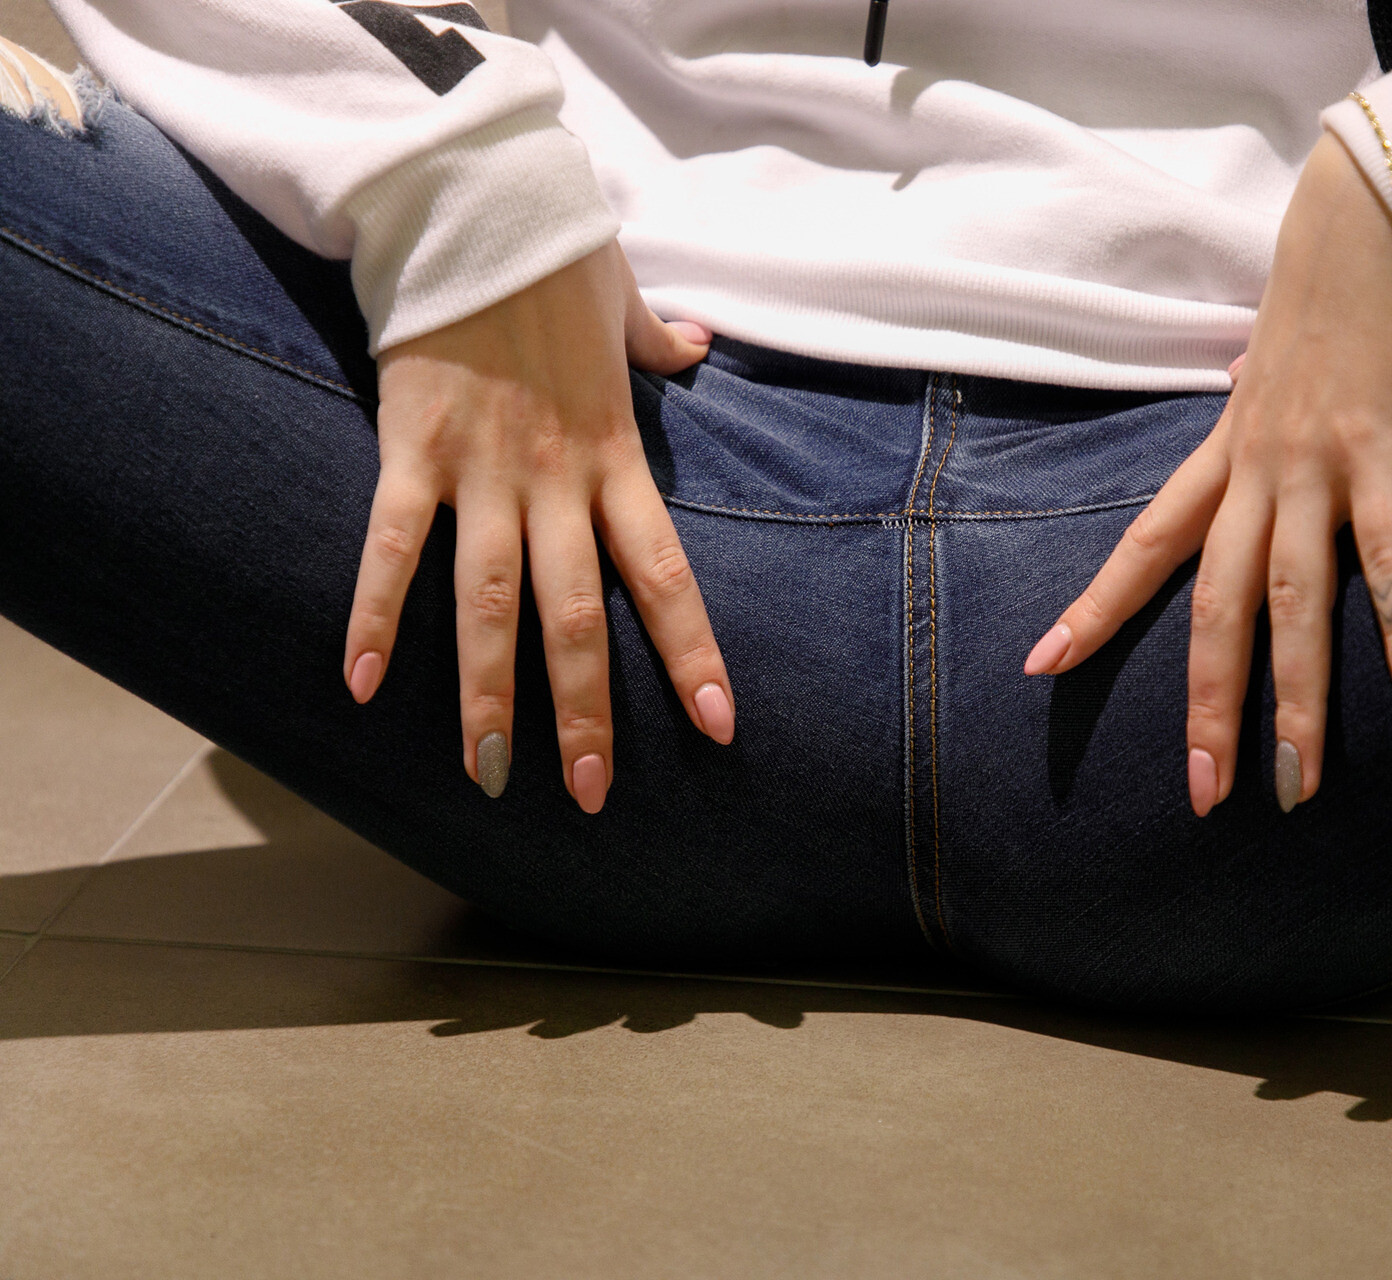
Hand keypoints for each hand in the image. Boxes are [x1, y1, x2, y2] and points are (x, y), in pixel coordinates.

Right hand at [343, 241, 734, 812]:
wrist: (475, 201)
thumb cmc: (553, 256)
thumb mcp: (624, 304)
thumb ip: (660, 345)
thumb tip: (698, 348)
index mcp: (618, 457)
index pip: (666, 574)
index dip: (691, 654)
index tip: (718, 726)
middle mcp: (557, 479)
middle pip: (576, 616)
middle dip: (584, 712)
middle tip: (589, 794)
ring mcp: (483, 469)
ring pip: (490, 603)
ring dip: (489, 695)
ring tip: (492, 777)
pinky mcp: (410, 448)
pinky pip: (393, 546)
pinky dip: (375, 614)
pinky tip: (361, 686)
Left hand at [1023, 132, 1391, 815]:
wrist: (1365, 222)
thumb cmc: (1321, 311)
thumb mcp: (1265, 384)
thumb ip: (1251, 440)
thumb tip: (1244, 465)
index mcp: (1219, 458)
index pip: (1142, 546)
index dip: (1094, 609)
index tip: (1042, 669)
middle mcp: (1251, 472)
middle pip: (1213, 607)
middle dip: (1206, 706)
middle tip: (1202, 795)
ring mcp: (1314, 466)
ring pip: (1294, 604)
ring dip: (1299, 702)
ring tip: (1300, 788)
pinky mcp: (1384, 451)